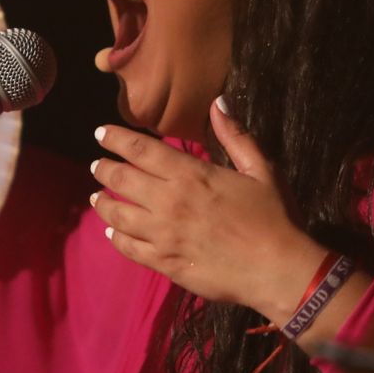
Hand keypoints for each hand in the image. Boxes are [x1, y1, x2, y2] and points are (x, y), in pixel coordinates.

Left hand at [89, 99, 326, 323]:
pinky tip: (111, 233)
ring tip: (96, 197)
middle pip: (122, 179)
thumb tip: (217, 102)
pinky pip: (129, 248)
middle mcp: (169, 201)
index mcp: (190, 174)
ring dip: (102, 203)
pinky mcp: (164, 263)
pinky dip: (115, 238)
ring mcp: (163, 234)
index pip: (141, 149)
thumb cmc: (273, 217)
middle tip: (96, 165)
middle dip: (103, 169)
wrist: (277, 270)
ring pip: (118, 215)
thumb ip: (235, 136)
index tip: (100, 132)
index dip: (116, 138)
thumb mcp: (261, 169)